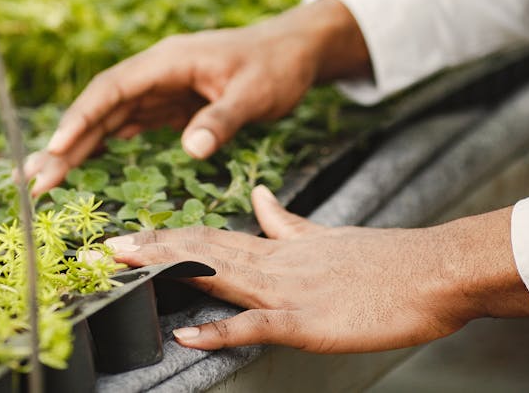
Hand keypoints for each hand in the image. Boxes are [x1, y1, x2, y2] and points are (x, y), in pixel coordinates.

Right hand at [21, 0, 368, 194]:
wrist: (293, 51)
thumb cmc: (275, 66)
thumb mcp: (254, 93)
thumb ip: (222, 120)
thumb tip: (192, 150)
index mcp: (168, 60)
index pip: (114, 88)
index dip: (82, 117)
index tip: (56, 147)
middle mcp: (156, 71)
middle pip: (101, 106)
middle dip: (65, 141)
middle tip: (33, 180)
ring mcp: (161, 87)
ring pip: (109, 117)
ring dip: (77, 146)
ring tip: (45, 180)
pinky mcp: (170, 103)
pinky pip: (128, 123)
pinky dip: (103, 142)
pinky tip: (82, 162)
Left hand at [106, 187, 528, 351]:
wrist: (428, 271)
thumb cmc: (378, 261)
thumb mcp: (322, 235)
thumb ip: (285, 220)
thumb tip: (258, 195)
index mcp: (274, 247)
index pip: (206, 239)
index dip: (161, 239)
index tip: (121, 238)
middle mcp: (271, 263)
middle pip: (199, 252)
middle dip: (148, 250)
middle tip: (100, 248)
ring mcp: (287, 291)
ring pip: (217, 276)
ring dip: (169, 272)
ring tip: (125, 267)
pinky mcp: (307, 322)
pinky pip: (256, 327)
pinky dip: (220, 331)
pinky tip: (187, 333)